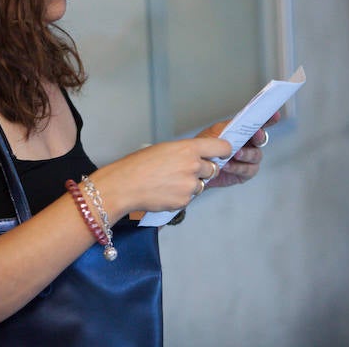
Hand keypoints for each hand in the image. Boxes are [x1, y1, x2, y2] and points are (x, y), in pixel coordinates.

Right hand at [94, 135, 232, 215]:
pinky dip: (181, 196)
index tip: (222, 153)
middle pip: (214, 169)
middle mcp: (193, 166)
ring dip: (191, 185)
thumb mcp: (164, 149)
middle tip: (186, 171)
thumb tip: (196, 157)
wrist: (125, 185)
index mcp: (188, 148)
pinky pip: (190, 198)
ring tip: (170, 182)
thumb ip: (185, 152)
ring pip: (201, 185)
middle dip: (204, 171)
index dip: (223, 151)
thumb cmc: (138, 165)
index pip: (221, 147)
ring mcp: (190, 185)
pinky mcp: (185, 201)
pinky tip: (166, 192)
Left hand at [199, 111, 279, 188]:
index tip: (275, 114)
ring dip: (246, 154)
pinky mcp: (245, 173)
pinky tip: (228, 166)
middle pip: (261, 139)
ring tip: (235, 153)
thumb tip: (240, 122)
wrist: (196, 166)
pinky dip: (238, 167)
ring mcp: (248, 159)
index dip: (269, 118)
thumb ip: (229, 127)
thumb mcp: (215, 132)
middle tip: (255, 134)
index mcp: (243, 131)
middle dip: (259, 136)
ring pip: (256, 155)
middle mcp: (249, 144)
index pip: (259, 123)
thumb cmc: (205, 146)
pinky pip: (248, 170)